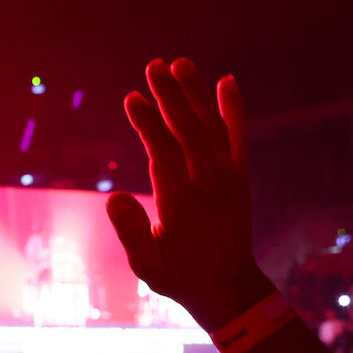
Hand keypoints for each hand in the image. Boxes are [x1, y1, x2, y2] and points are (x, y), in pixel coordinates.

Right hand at [107, 59, 275, 328]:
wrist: (228, 288)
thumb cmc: (178, 276)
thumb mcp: (145, 266)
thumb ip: (130, 232)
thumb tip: (113, 197)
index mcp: (182, 204)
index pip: (163, 153)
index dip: (148, 123)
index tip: (132, 98)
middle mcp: (209, 185)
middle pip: (189, 131)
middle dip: (170, 96)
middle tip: (153, 66)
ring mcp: (228, 179)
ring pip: (212, 128)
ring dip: (197, 94)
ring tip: (180, 63)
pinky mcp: (240, 177)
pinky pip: (238, 137)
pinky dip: (234, 110)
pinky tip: (227, 83)